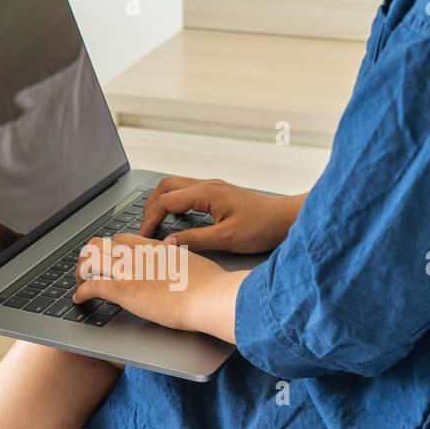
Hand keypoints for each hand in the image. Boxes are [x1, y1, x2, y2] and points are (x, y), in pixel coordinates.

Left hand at [74, 233, 247, 342]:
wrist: (212, 296)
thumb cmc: (212, 286)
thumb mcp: (196, 264)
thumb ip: (181, 261)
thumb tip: (179, 261)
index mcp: (157, 248)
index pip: (124, 239)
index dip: (112, 249)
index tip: (110, 260)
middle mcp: (139, 255)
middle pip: (101, 245)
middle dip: (90, 258)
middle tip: (88, 271)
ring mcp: (130, 271)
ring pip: (90, 260)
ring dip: (80, 273)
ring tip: (79, 284)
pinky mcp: (125, 291)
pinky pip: (92, 285)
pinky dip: (81, 292)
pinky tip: (79, 299)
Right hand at [138, 177, 304, 253]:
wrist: (285, 218)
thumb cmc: (262, 226)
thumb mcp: (226, 238)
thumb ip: (194, 240)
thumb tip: (168, 243)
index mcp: (206, 193)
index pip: (166, 201)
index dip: (150, 218)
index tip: (144, 236)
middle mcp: (207, 185)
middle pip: (166, 187)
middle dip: (151, 206)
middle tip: (145, 228)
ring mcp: (213, 188)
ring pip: (176, 187)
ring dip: (162, 203)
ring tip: (156, 224)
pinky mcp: (219, 194)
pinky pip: (187, 193)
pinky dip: (175, 204)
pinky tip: (176, 220)